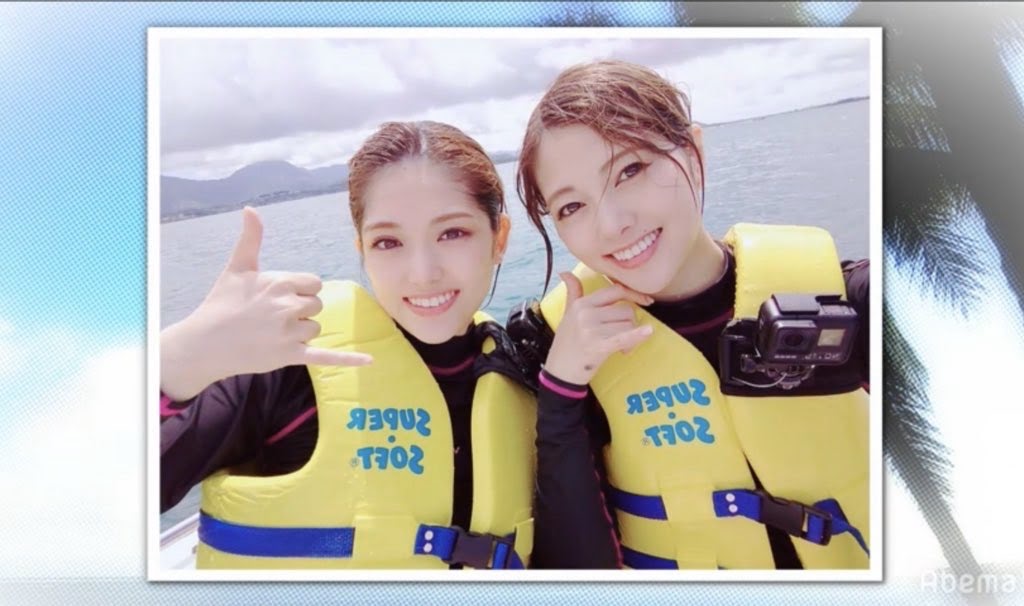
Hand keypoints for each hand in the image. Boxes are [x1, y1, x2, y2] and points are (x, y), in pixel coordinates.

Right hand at [160, 207, 371, 400]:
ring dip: (300, 331)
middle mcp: (288, 306)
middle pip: (317, 306)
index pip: (314, 284)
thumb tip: (250, 208)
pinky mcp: (291, 355)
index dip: (300, 291)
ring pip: (315, 328)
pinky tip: (370, 360)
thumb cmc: (222, 303)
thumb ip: (251, 238)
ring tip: (271, 333)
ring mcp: (290, 332)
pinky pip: (326, 355)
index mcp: (281, 282)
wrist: (205, 343)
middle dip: (299, 311)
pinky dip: (349, 358)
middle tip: (271, 317)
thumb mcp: (237, 267)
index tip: (278, 297)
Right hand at [542, 272, 653, 385]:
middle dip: (630, 325)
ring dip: (631, 339)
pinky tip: (648, 332)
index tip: (646, 301)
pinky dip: (637, 335)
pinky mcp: (598, 346)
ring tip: (621, 349)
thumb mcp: (566, 315)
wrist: (559, 372)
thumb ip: (572, 293)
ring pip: (628, 325)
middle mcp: (585, 313)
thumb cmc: (565, 344)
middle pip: (626, 310)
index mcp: (581, 304)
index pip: (614, 291)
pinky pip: (624, 337)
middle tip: (623, 340)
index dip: (633, 294)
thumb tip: (566, 272)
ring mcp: (591, 329)